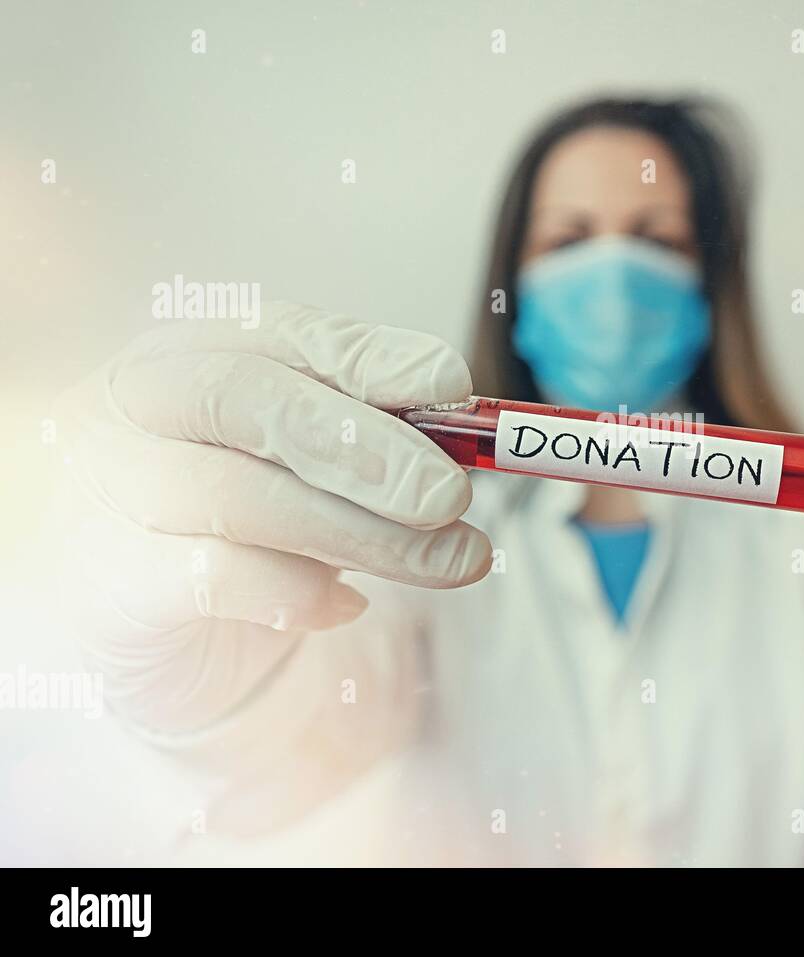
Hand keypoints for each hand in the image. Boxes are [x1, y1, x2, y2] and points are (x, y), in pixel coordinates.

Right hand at [54, 302, 491, 731]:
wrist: (145, 621)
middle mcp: (132, 405)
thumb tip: (469, 428)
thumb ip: (370, 433)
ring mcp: (106, 489)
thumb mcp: (305, 460)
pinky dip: (296, 591)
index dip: (370, 356)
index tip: (452, 383)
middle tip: (452, 495)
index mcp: (190, 351)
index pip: (279, 331)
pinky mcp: (107, 580)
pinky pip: (211, 577)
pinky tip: (345, 603)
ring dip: (363, 534)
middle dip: (367, 448)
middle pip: (245, 400)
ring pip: (238, 497)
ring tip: (450, 560)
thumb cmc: (241, 518)